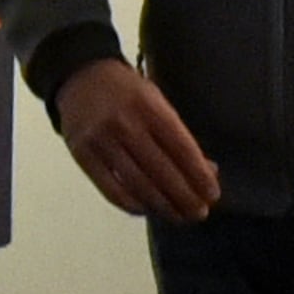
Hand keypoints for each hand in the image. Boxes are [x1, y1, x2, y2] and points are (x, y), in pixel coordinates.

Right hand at [57, 58, 218, 219]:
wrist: (81, 76)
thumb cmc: (129, 93)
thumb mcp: (158, 103)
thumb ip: (180, 136)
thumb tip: (208, 172)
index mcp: (150, 107)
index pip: (181, 148)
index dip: (199, 175)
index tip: (212, 195)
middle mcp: (125, 123)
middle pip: (161, 170)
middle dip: (184, 196)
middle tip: (200, 213)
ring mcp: (101, 140)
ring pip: (137, 183)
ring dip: (162, 205)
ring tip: (179, 216)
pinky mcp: (81, 154)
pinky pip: (110, 188)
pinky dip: (131, 204)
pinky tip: (147, 210)